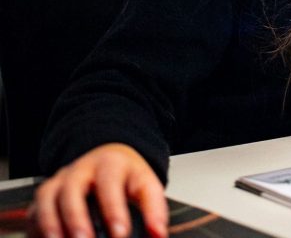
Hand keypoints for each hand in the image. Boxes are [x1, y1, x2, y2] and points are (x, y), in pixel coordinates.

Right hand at [29, 144, 166, 237]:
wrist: (107, 158)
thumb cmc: (125, 176)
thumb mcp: (145, 184)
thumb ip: (154, 210)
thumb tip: (159, 234)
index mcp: (110, 164)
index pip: (110, 185)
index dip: (113, 211)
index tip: (120, 234)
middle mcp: (81, 170)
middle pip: (73, 191)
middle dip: (76, 219)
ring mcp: (60, 181)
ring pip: (48, 200)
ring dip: (52, 225)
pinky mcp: (44, 196)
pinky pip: (34, 212)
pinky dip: (38, 229)